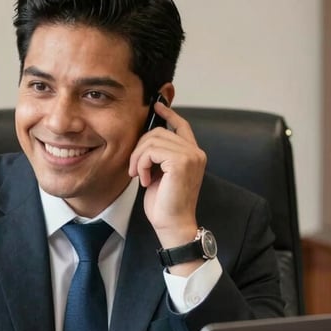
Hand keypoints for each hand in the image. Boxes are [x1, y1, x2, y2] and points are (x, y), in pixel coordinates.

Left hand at [128, 103, 205, 253]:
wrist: (172, 224)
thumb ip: (159, 155)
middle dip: (140, 148)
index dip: (168, 113)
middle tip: (135, 169)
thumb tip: (146, 138)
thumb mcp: (161, 173)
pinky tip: (145, 179)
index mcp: (193, 154)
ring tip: (139, 175)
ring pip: (153, 140)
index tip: (156, 106)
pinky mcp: (181, 161)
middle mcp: (196, 152)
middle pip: (159, 132)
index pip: (182, 125)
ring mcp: (191, 155)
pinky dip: (142, 163)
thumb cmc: (165, 204)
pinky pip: (151, 150)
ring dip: (139, 158)